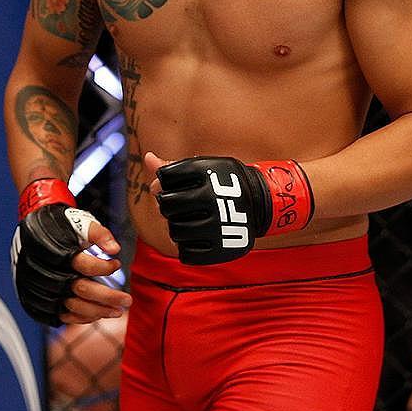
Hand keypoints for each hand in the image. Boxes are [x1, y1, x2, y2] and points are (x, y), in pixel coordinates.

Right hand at [11, 179, 130, 325]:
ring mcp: (39, 289)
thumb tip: (115, 249)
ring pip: (71, 306)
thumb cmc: (62, 226)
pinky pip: (59, 316)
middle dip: (107, 297)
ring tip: (117, 312)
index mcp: (56, 252)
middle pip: (80, 289)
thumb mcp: (81, 222)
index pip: (85, 265)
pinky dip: (79, 317)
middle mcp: (46, 272)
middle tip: (128, 300)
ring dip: (97, 312)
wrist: (33, 231)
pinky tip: (96, 314)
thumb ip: (99, 234)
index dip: (104, 267)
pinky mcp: (36, 301)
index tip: (117, 264)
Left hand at [145, 151, 313, 264]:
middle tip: (179, 205)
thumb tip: (148, 157)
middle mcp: (211, 198)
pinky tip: (195, 236)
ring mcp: (216, 225)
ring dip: (176, 225)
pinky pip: (186, 253)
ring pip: (174, 230)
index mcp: (206, 173)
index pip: (165, 178)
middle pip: (165, 206)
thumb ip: (174, 167)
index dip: (164, 182)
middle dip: (167, 205)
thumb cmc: (226, 181)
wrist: (263, 202)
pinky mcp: (220, 248)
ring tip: (189, 220)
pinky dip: (186, 246)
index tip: (176, 184)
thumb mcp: (204, 167)